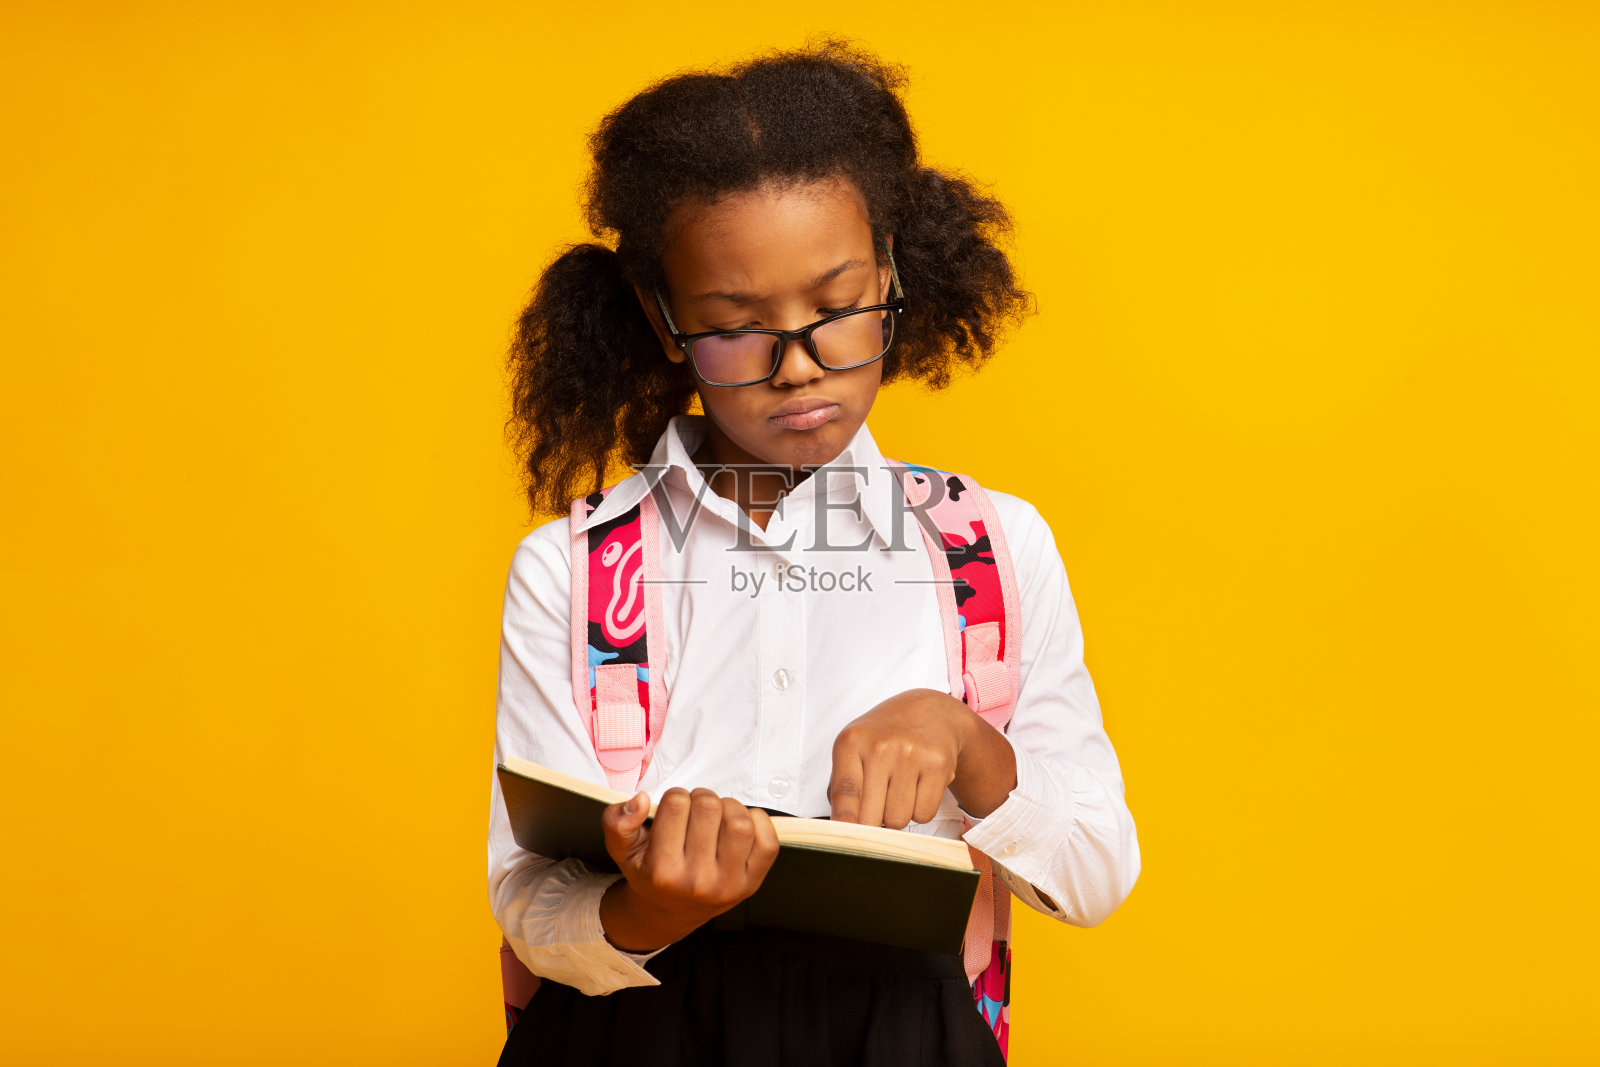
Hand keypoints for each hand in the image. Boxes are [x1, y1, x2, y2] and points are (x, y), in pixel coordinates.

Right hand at [597, 787, 779, 952]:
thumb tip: (641, 799)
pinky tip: (738, 827)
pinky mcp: (751, 883)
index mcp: (662, 871)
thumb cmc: (649, 873)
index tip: (673, 808)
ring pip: (739, 821)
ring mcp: (727, 884)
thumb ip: (618, 821)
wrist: (668, 912)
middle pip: (708, 807)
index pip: (676, 804)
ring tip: (716, 816)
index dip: (675, 796)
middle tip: (694, 811)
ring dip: (729, 807)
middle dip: (701, 798)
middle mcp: (696, 880)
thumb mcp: (621, 849)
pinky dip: (758, 822)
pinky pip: (768, 841)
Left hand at [827, 688, 977, 828]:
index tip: (843, 836)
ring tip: (899, 789)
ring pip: (898, 820)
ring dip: (898, 814)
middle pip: (871, 816)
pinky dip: (920, 809)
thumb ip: (842, 787)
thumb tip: (840, 826)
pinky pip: (924, 814)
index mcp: (852, 741)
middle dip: (872, 821)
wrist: (930, 712)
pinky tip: (918, 786)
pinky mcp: (938, 765)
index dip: (844, 819)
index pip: (845, 791)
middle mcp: (881, 746)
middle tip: (878, 803)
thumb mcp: (854, 749)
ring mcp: (911, 754)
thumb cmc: (884, 738)